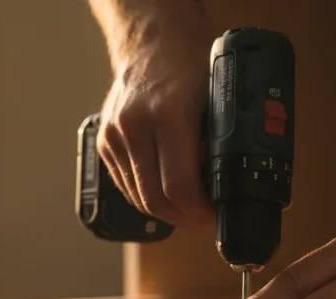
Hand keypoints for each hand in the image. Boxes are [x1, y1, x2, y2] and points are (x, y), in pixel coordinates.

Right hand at [96, 9, 214, 227]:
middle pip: (155, 201)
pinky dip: (148, 196)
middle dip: (184, 218)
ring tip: (189, 207)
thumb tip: (231, 187)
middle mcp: (134, 127)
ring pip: (138, 199)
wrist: (151, 43)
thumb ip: (218, 144)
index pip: (178, 187)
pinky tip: (167, 193)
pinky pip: (126, 186)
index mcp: (166, 115)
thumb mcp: (216, 101)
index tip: (214, 214)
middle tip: (204, 218)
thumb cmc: (188, 66)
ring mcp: (114, 136)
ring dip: (166, 212)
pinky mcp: (104, 143)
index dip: (199, 212)